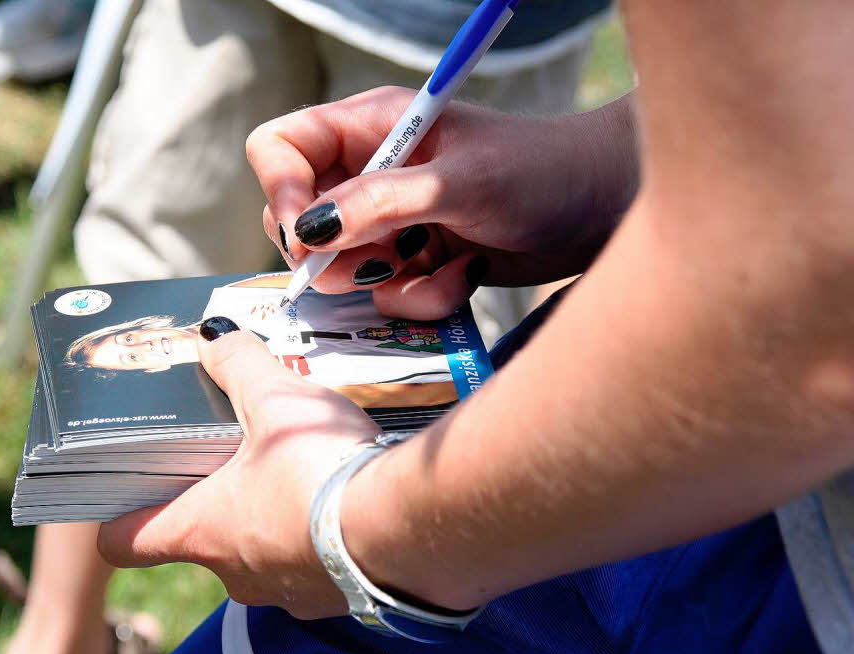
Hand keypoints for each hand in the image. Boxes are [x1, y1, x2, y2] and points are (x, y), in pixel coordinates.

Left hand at [97, 317, 381, 618]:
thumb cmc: (321, 468)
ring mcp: (285, 592)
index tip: (132, 487)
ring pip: (259, 552)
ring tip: (301, 468)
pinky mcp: (334, 597)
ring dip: (270, 514)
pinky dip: (317, 533)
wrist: (404, 525)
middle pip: (199, 538)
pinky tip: (341, 496)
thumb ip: (237, 364)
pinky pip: (311, 563)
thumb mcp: (274, 398)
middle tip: (238, 453)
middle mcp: (234, 574)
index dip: (119, 515)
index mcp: (200, 530)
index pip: (124, 542)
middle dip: (217, 496)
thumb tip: (212, 338)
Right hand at [247, 87, 636, 318]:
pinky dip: (423, 297)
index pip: (281, 148)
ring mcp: (393, 220)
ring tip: (443, 263)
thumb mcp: (459, 183)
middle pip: (301, 220)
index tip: (309, 236)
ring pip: (345, 270)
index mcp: (372, 127)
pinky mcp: (417, 260)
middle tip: (380, 261)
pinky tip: (466, 275)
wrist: (602, 211)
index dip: (281, 191)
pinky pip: (388, 296)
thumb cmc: (542, 173)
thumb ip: (380, 203)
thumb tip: (309, 231)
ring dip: (391, 283)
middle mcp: (371, 172)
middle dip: (337, 254)